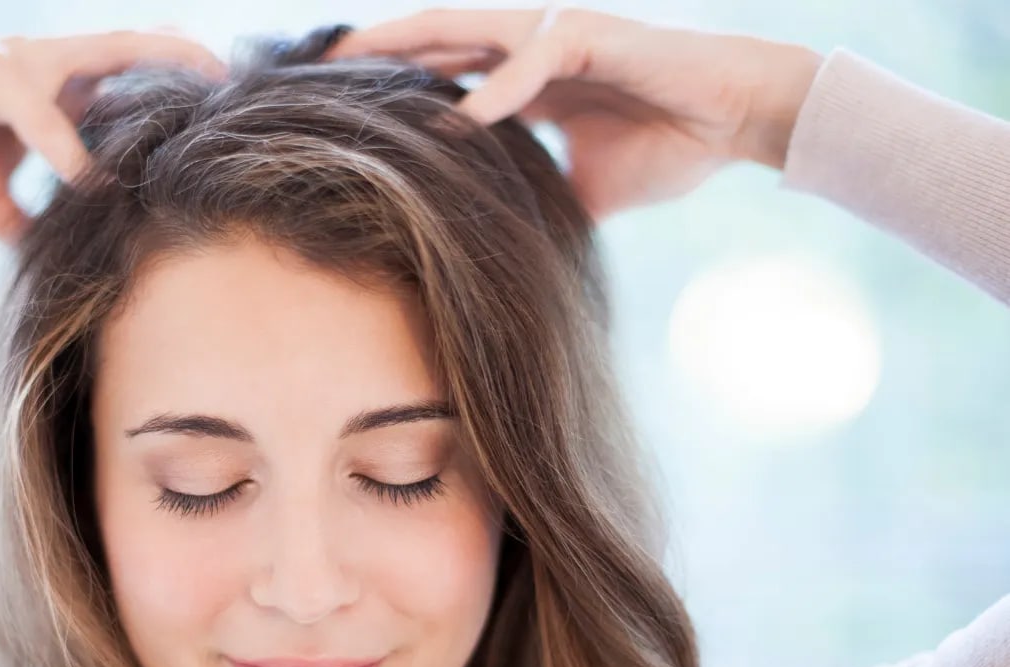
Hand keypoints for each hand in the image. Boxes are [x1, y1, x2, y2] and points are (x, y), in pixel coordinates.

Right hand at [0, 31, 225, 244]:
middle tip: (242, 90)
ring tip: (200, 112)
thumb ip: (39, 223)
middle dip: (189, 64)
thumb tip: (77, 265)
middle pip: (133, 47)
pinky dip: (63, 143)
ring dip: (151, 80)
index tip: (228, 113)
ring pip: (101, 55)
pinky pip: (34, 107)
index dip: (179, 84)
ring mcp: (13, 64)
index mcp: (52, 88)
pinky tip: (89, 179)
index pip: (131, 73)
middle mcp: (42, 64)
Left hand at [327, 7, 821, 219]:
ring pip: (468, 28)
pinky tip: (456, 117)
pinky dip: (496, 88)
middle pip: (436, 38)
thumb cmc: (669, 144)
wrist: (738, 121)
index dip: (393, 80)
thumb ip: (539, 201)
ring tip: (353, 68)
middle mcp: (530, 46)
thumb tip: (508, 254)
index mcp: (524, 75)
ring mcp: (557, 35)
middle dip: (377, 51)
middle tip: (312, 69)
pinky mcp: (591, 37)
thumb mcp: (586, 189)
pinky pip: (533, 60)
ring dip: (411, 46)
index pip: (442, 67)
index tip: (338, 105)